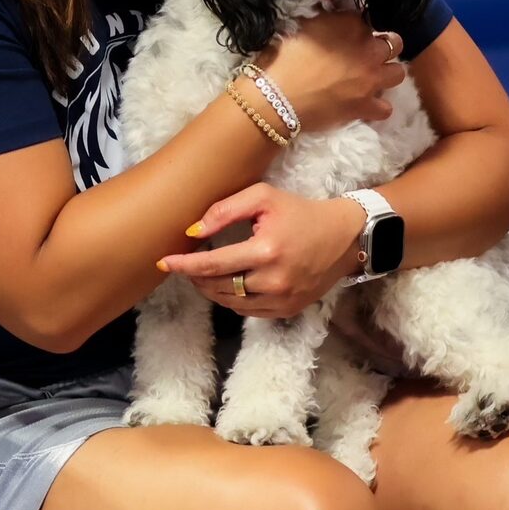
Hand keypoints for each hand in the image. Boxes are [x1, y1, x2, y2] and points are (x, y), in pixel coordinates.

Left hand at [156, 184, 366, 318]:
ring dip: (211, 290)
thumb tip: (193, 232)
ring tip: (203, 275)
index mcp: (266, 250)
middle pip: (218, 287)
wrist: (345, 237)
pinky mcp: (288, 310)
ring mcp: (282, 300)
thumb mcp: (264, 197)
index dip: (184, 265)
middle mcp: (274, 281)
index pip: (213, 264)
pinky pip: (248, 312)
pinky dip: (232, 300)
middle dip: (195, 277)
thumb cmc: (300, 212)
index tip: (163, 262)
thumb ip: (225, 210)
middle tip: (183, 266)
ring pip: (230, 303)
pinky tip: (228, 285)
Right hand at [262, 11, 405, 133]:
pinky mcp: (365, 106)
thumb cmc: (282, 58)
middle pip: (394, 42)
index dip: (358, 28)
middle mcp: (368, 49)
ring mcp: (370, 79)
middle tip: (367, 55)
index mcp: (351, 24)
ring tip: (371, 78)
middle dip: (384, 46)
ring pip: (398, 72)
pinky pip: (386, 108)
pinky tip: (367, 105)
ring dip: (387, 73)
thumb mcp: (302, 26)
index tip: (348, 35)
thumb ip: (324, 20)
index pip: (366, 19)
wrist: (276, 97)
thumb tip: (331, 16)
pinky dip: (378, 107)